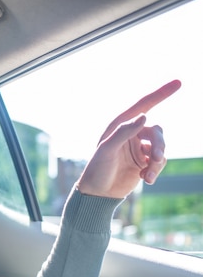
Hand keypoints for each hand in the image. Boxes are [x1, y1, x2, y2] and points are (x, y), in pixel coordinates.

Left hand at [77, 79, 180, 197]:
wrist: (98, 194)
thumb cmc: (97, 169)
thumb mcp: (107, 150)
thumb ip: (124, 132)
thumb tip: (144, 116)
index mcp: (120, 126)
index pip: (143, 106)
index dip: (161, 94)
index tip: (178, 82)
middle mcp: (131, 134)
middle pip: (157, 132)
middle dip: (159, 145)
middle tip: (155, 159)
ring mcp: (139, 148)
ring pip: (161, 147)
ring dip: (157, 161)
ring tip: (148, 175)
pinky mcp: (144, 162)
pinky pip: (160, 161)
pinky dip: (156, 170)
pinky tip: (145, 179)